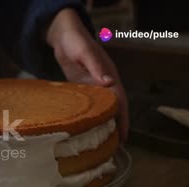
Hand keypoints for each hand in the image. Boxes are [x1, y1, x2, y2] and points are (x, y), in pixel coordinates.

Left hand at [45, 8, 128, 140]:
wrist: (63, 36)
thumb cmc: (76, 42)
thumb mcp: (85, 52)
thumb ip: (96, 67)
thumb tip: (109, 83)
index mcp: (109, 77)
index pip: (120, 101)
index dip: (123, 119)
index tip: (124, 137)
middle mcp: (104, 84)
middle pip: (113, 108)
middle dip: (115, 126)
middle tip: (112, 148)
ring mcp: (93, 87)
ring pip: (101, 109)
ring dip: (102, 124)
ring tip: (100, 143)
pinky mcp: (82, 88)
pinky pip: (88, 105)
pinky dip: (89, 117)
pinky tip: (85, 129)